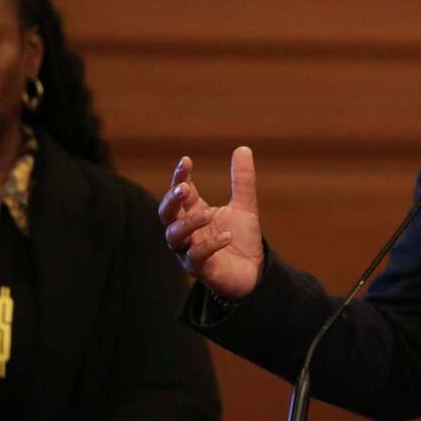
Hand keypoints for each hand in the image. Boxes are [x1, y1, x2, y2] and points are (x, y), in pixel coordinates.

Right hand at [159, 146, 264, 300]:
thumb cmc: (241, 239)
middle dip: (172, 200)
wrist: (254, 272)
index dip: (179, 176)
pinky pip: (196, 257)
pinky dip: (209, 245)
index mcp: (193, 212)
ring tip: (208, 213)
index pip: (179, 192)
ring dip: (188, 223)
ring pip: (174, 236)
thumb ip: (242, 181)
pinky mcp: (200, 270)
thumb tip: (243, 148)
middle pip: (166, 214)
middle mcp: (186, 231)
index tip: (186, 161)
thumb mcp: (245, 206)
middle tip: (185, 187)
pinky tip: (226, 236)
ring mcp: (189, 251)